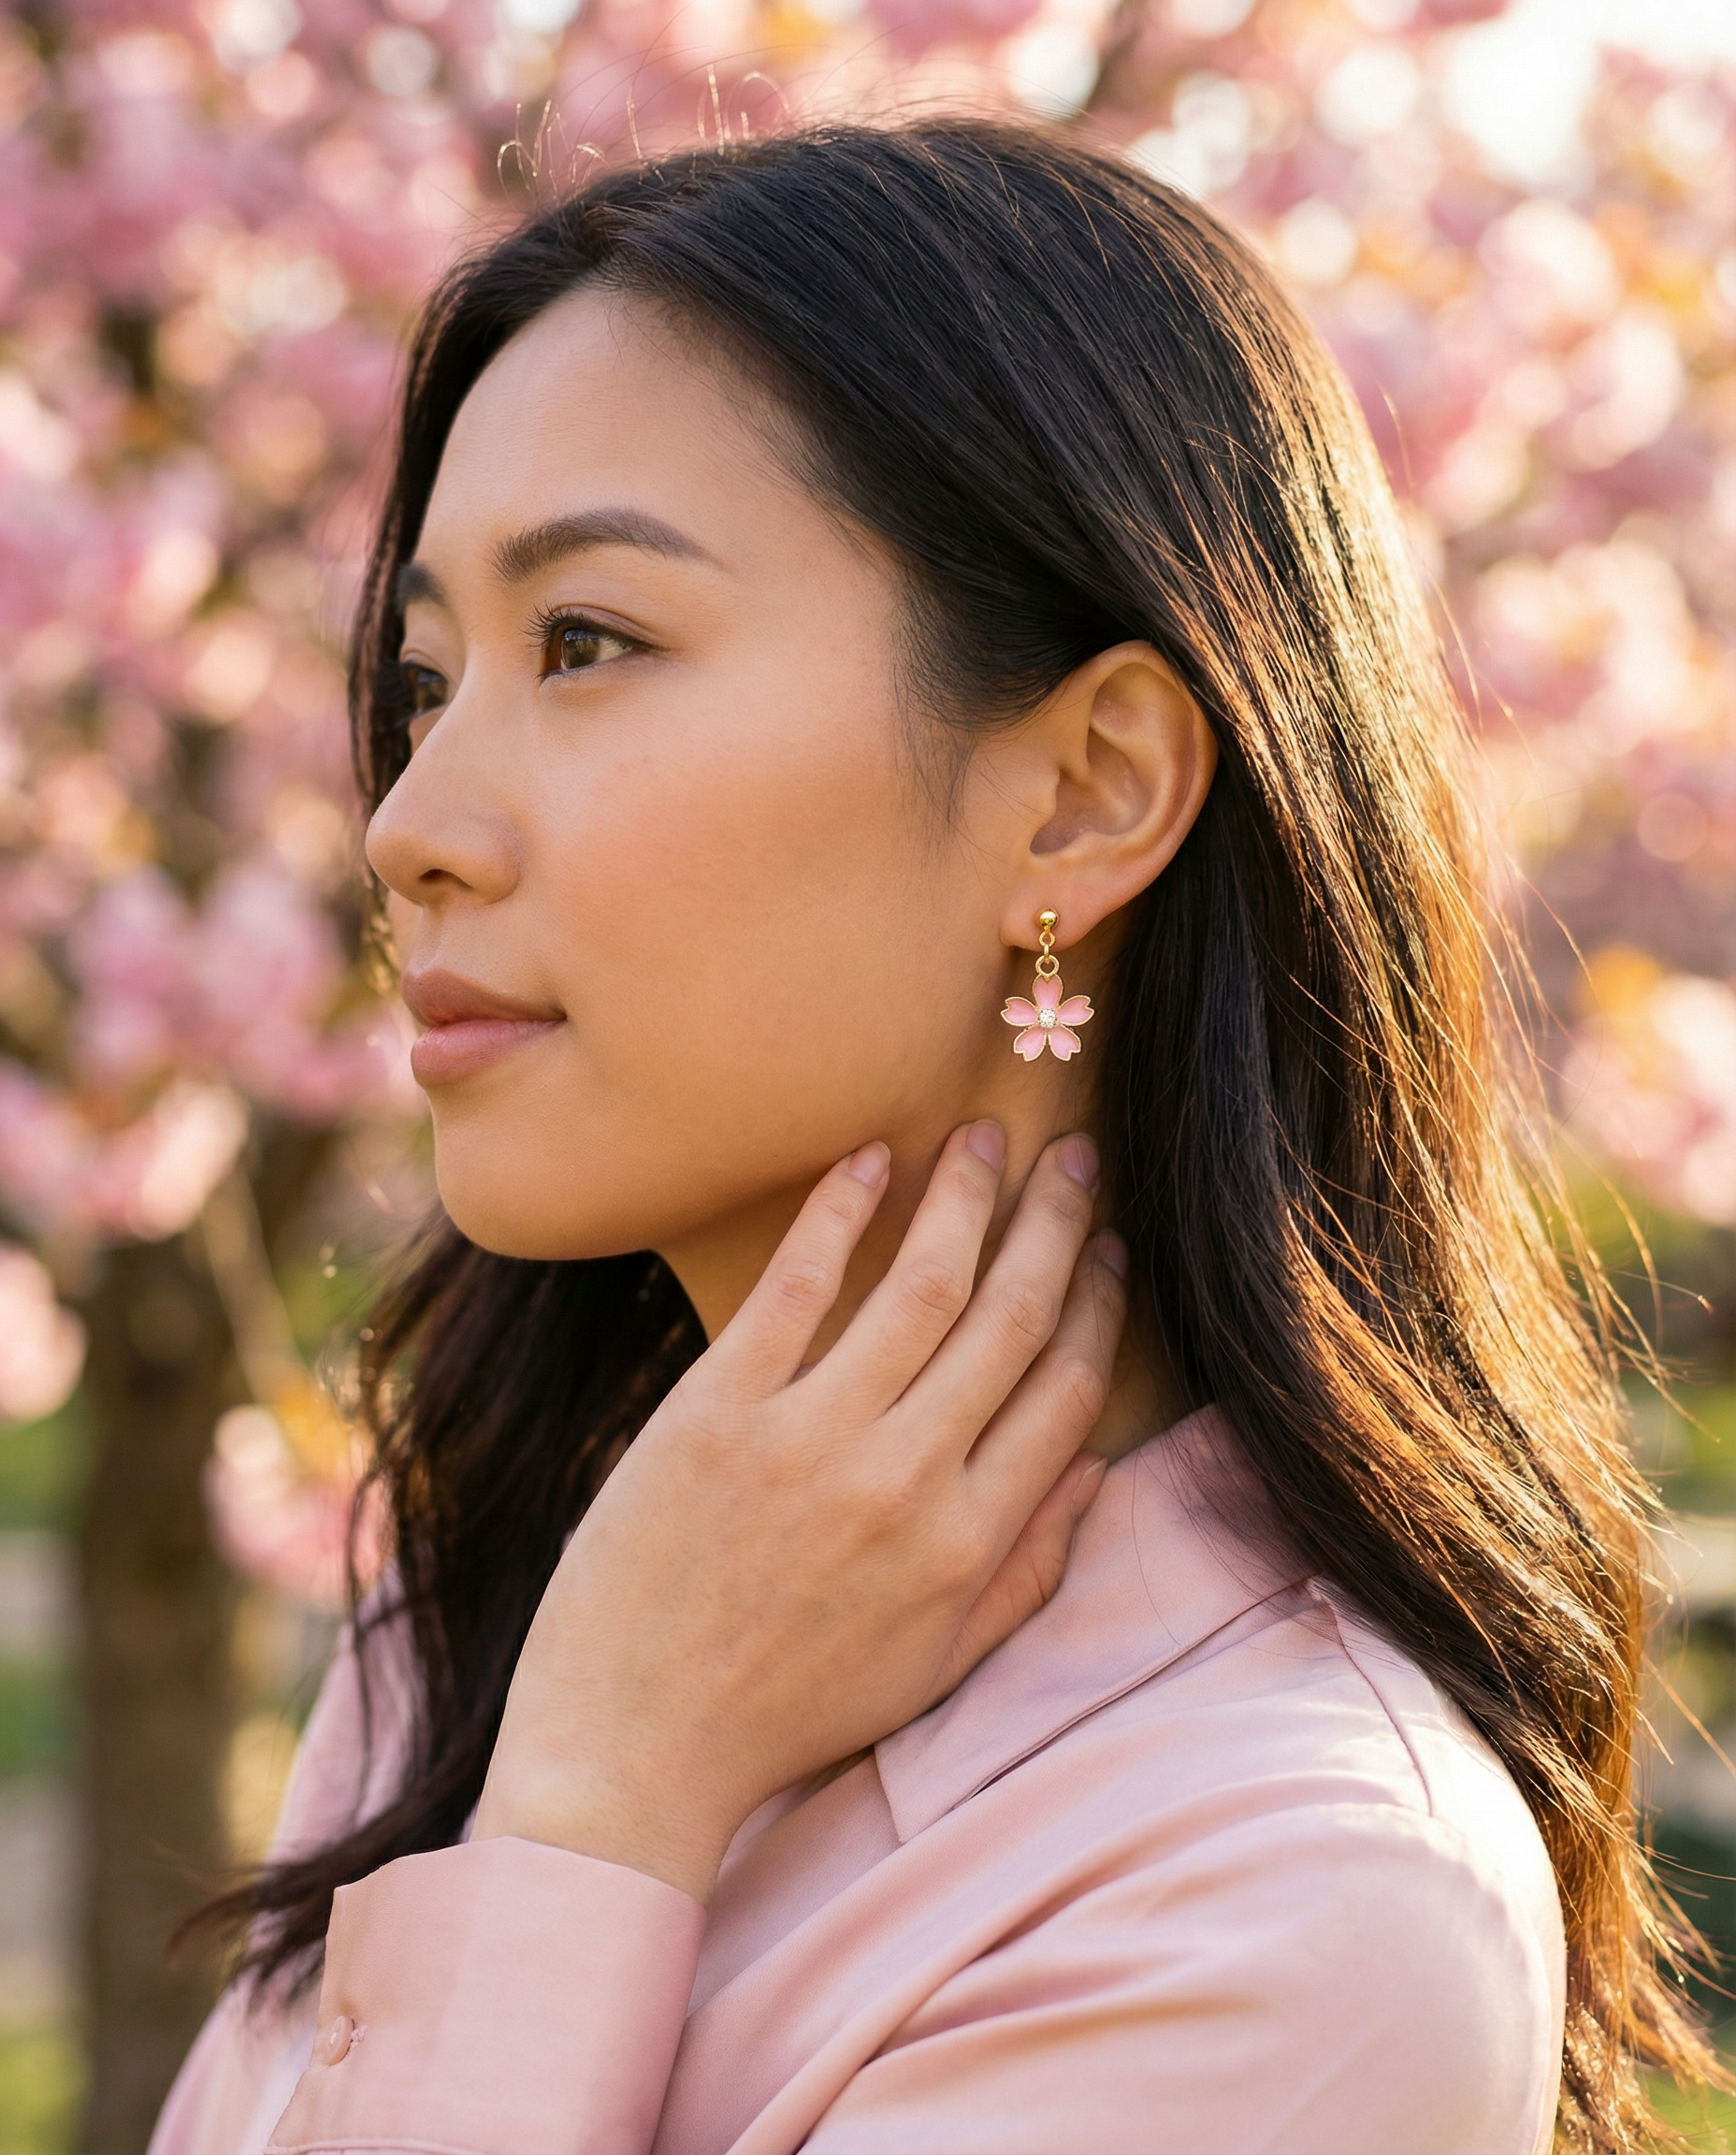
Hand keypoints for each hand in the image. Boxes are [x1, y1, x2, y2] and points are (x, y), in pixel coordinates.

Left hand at [472, 1122, 1127, 1901]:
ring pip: (922, 1285)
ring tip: (987, 1136)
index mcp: (965, 1543)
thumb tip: (1096, 1472)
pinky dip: (839, 1214)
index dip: (1098, 1306)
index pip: (1063, 1391)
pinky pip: (796, 1287)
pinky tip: (870, 1160)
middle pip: (1010, 1319)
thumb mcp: (931, 1669)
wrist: (631, 1753)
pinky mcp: (718, 1411)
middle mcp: (906, 1480)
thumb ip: (1025, 1572)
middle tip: (1074, 1156)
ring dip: (966, 1197)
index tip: (1108, 1247)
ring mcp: (811, 1439)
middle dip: (1055, 1225)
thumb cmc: (783, 1716)